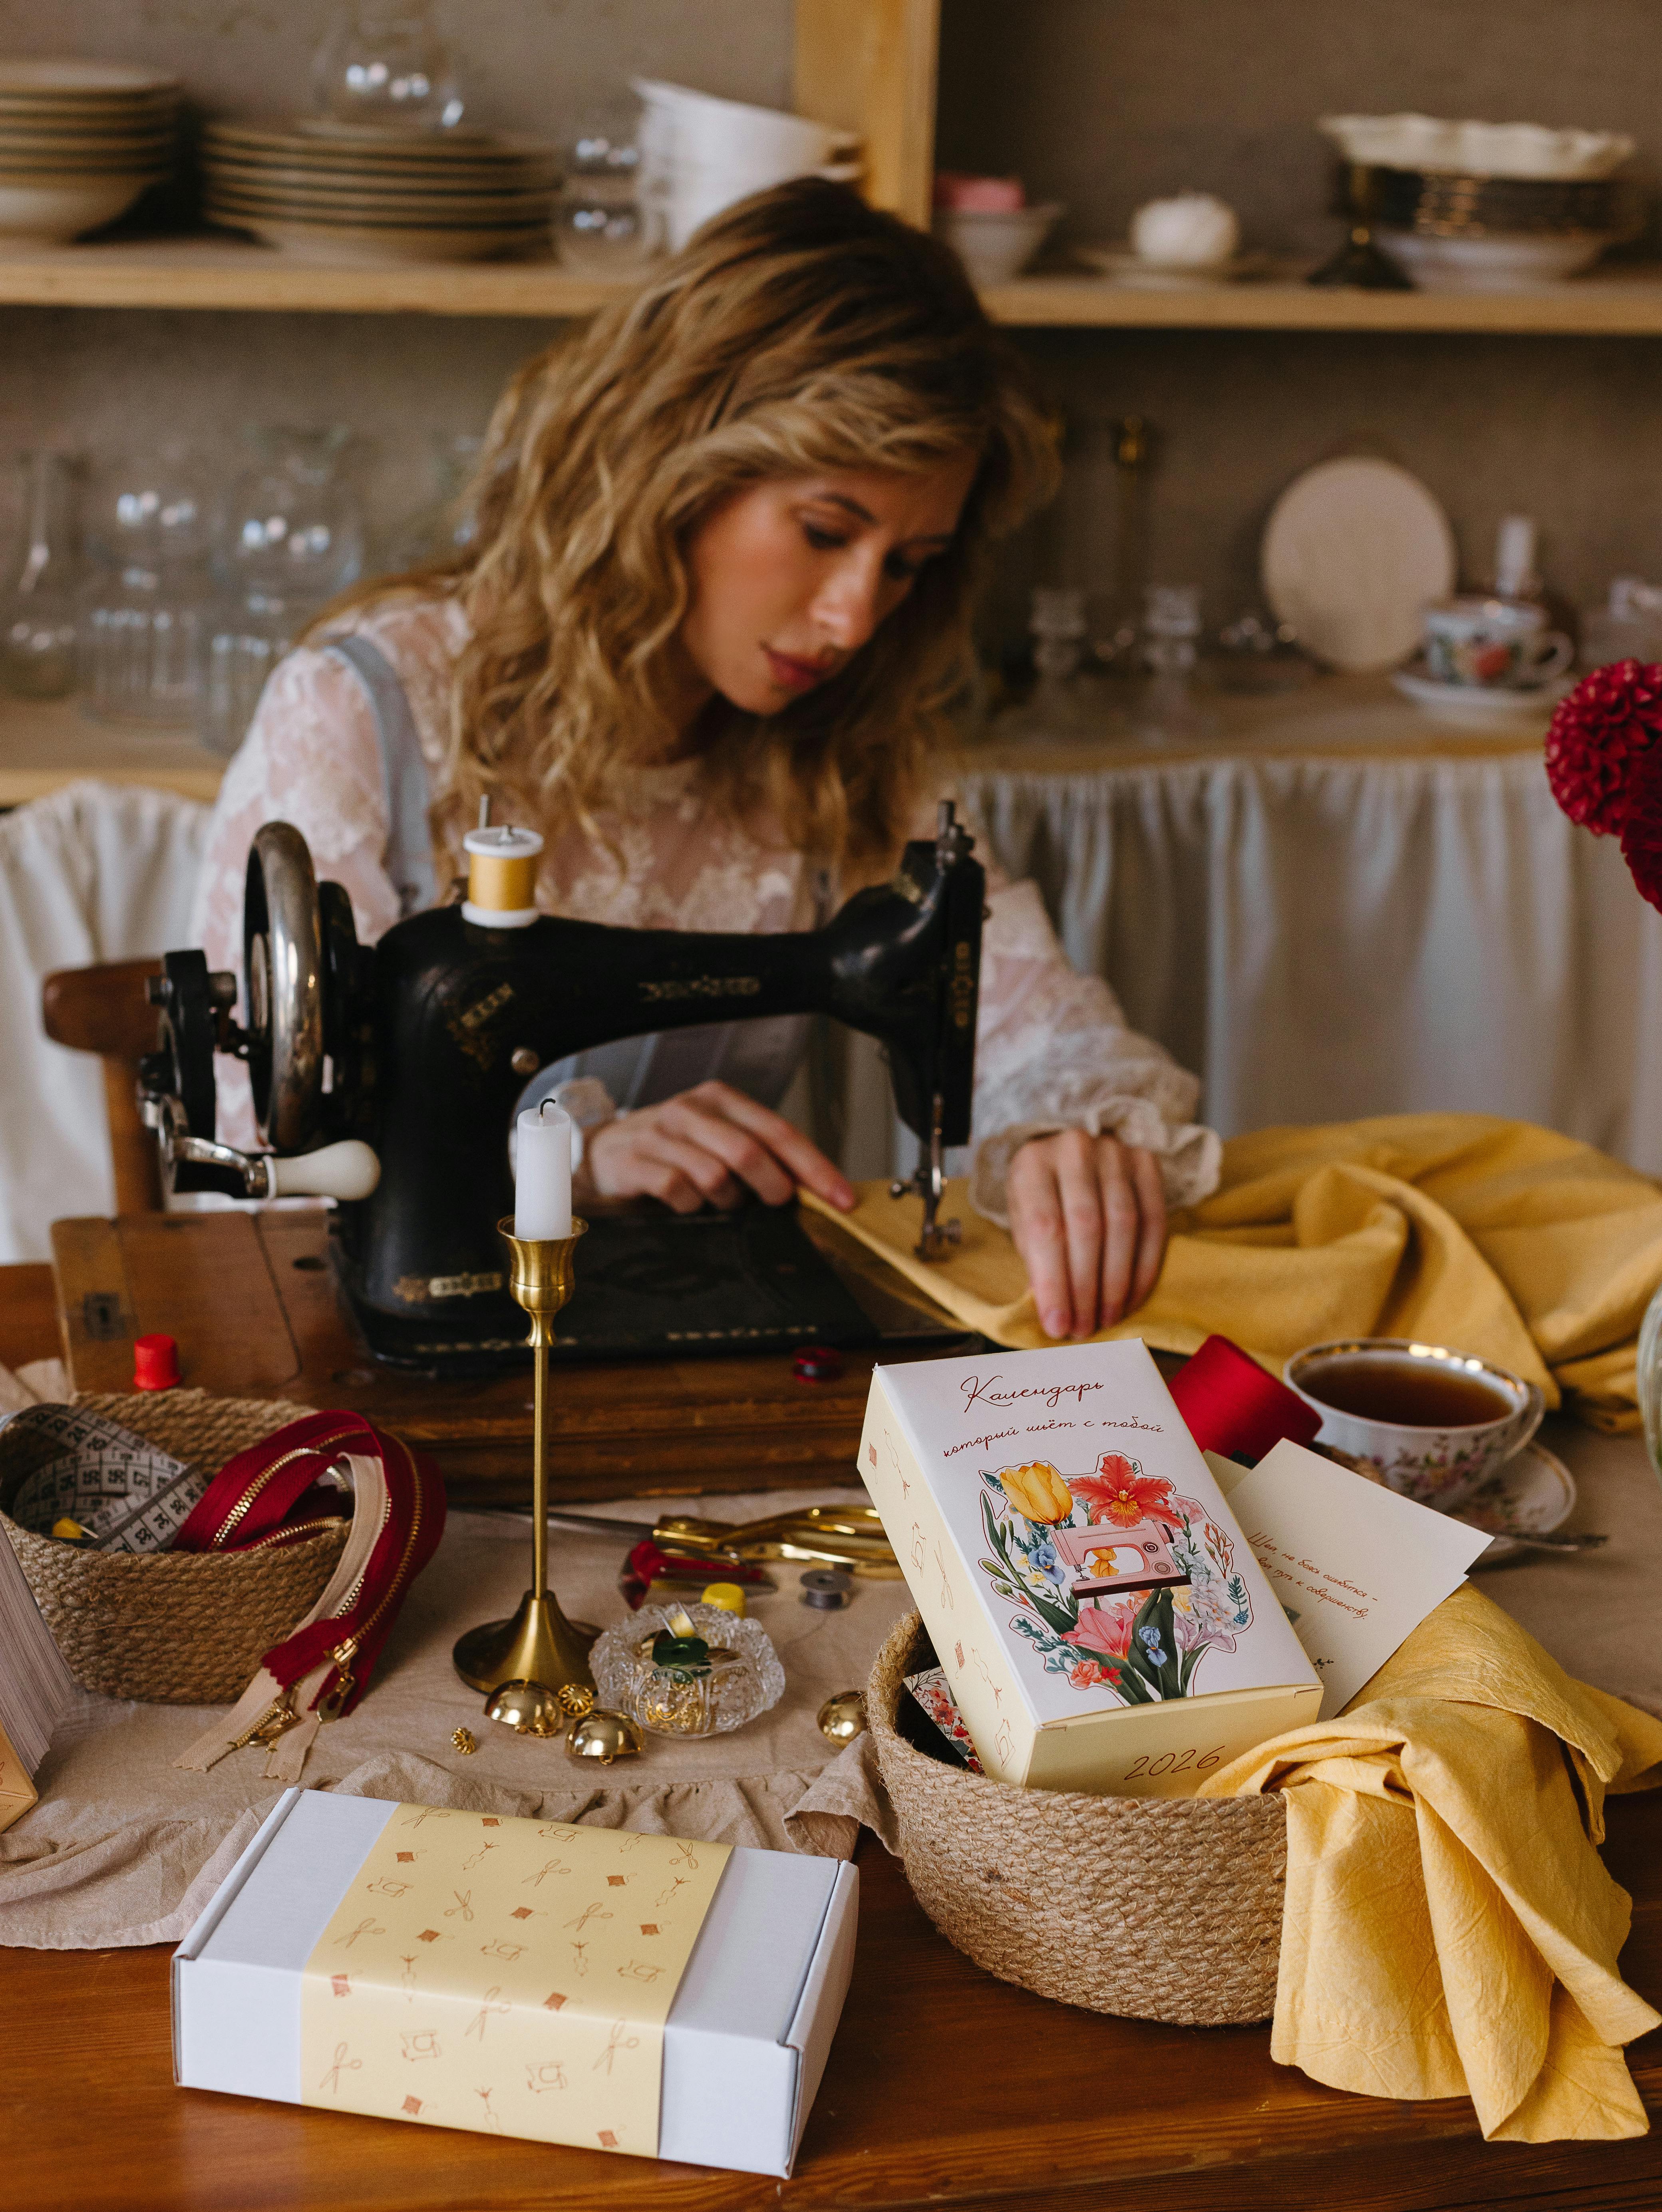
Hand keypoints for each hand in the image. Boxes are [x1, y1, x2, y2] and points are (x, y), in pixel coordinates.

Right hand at [581, 1080, 854, 1216]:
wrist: (603, 1152)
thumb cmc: (674, 1149)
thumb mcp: (717, 1139)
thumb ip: (760, 1154)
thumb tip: (813, 1188)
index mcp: (721, 1099)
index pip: (779, 1131)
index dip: (814, 1167)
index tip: (842, 1198)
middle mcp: (690, 1110)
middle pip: (748, 1151)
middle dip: (773, 1186)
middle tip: (776, 1203)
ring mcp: (659, 1134)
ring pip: (714, 1176)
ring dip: (726, 1201)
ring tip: (718, 1201)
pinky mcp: (634, 1161)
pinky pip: (678, 1192)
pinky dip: (690, 1206)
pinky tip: (685, 1203)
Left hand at [1007, 1130, 1166, 1339]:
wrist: (1067, 1151)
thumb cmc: (1041, 1194)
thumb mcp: (1023, 1221)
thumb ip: (1036, 1258)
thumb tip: (1056, 1312)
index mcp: (1032, 1162)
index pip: (1044, 1227)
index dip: (1053, 1282)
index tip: (1057, 1324)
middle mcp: (1075, 1149)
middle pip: (1086, 1227)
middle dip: (1086, 1288)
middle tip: (1083, 1329)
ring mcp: (1116, 1152)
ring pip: (1123, 1226)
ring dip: (1117, 1283)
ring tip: (1106, 1319)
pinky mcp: (1147, 1164)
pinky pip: (1154, 1222)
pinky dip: (1144, 1267)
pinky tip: (1132, 1298)